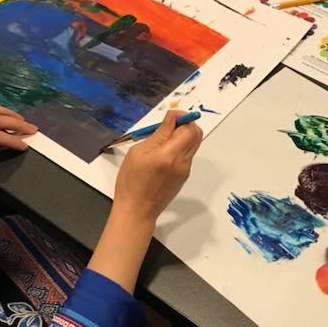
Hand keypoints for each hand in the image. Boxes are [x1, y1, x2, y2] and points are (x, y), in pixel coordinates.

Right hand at [112, 110, 202, 224]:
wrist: (137, 210)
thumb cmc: (131, 181)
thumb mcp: (138, 152)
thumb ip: (158, 134)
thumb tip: (172, 118)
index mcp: (169, 154)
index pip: (188, 128)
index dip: (181, 117)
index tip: (170, 116)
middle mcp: (182, 161)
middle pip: (196, 134)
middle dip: (185, 125)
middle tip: (168, 126)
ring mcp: (185, 170)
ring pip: (193, 144)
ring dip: (183, 136)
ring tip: (163, 140)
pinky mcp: (184, 176)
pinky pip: (188, 155)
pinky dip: (180, 148)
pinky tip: (163, 153)